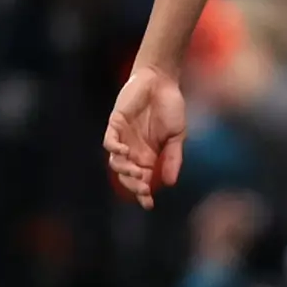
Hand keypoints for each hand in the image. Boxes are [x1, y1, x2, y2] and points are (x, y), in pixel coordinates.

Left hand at [103, 61, 186, 208]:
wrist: (162, 81)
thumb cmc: (170, 107)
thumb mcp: (177, 136)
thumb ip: (173, 158)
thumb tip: (170, 183)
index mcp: (148, 155)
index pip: (142, 179)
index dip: (143, 193)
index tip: (148, 204)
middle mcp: (133, 150)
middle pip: (127, 175)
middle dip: (133, 185)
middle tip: (143, 188)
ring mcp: (123, 137)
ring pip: (116, 161)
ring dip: (125, 170)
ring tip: (138, 171)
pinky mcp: (115, 123)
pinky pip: (109, 141)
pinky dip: (114, 149)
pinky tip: (125, 152)